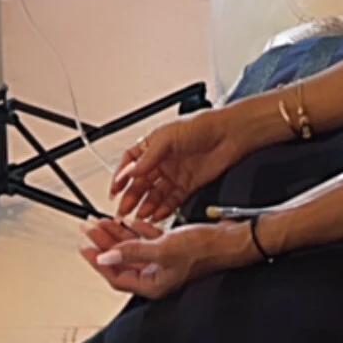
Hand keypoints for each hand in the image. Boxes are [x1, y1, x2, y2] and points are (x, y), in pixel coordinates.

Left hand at [78, 214, 247, 299]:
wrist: (230, 239)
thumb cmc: (205, 250)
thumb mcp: (164, 248)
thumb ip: (132, 252)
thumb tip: (105, 257)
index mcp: (153, 283)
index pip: (116, 275)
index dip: (97, 261)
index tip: (84, 247)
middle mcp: (157, 274)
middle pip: (121, 260)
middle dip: (103, 243)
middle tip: (89, 228)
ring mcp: (164, 261)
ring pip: (133, 248)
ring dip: (117, 234)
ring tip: (102, 221)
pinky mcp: (173, 247)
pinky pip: (148, 239)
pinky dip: (137, 230)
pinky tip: (129, 220)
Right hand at [109, 106, 248, 221]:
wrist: (228, 134)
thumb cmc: (200, 125)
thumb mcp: (168, 137)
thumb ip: (148, 157)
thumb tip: (130, 172)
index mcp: (154, 145)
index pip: (131, 163)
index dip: (121, 176)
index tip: (114, 190)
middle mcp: (163, 161)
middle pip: (141, 182)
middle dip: (131, 196)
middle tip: (123, 210)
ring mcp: (175, 174)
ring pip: (155, 194)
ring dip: (146, 205)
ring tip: (139, 217)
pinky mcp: (188, 185)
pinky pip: (172, 200)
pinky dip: (163, 209)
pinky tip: (156, 216)